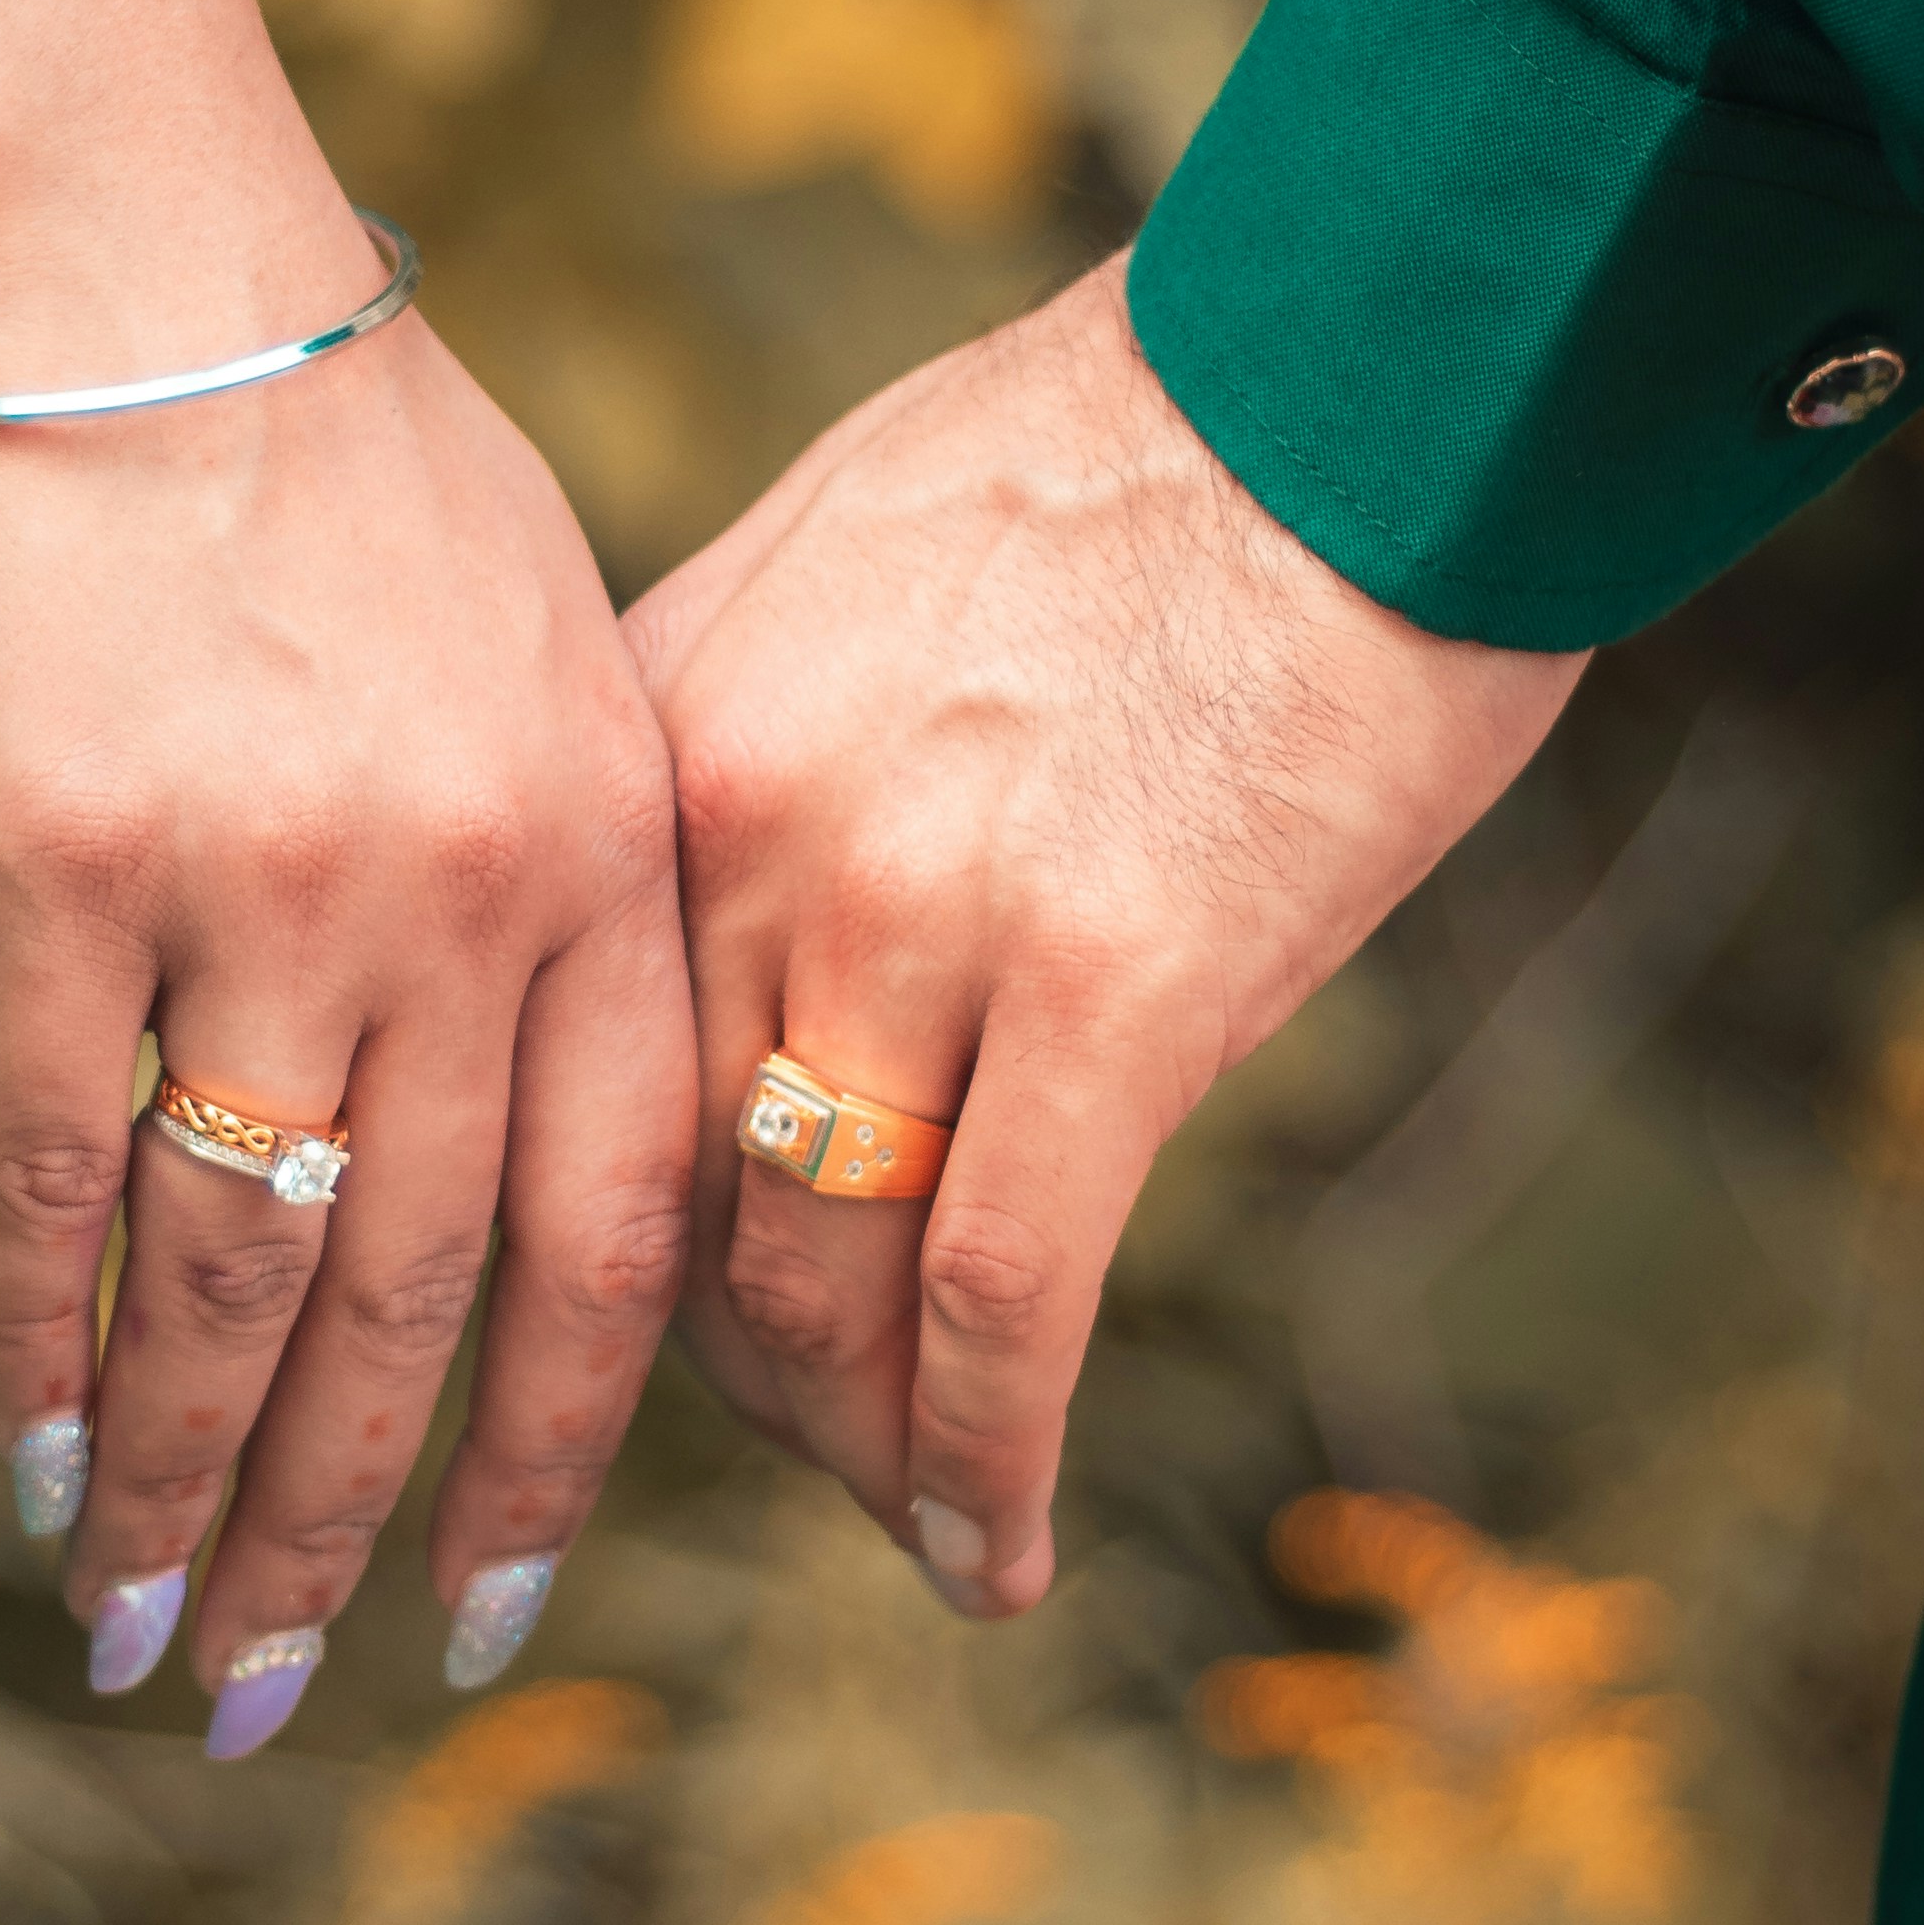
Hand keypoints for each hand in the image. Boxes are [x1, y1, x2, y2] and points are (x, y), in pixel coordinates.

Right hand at [0, 285, 695, 1740]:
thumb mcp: (523, 636)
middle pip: (435, 1292)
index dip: (562, 1442)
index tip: (501, 1604)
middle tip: (291, 1700)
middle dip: (366, 1531)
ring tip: (148, 1640)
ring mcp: (266, 879)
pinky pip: (50, 1162)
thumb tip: (520, 1099)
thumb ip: (549, 867)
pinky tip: (34, 1463)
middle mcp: (465, 888)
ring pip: (248, 1269)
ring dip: (196, 1487)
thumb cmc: (308, 433)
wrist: (107, 238)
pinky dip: (40, 1337)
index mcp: (602, 845)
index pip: (621, 1222)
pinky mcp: (56, 856)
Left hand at [623, 258, 1583, 1611]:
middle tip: (801, 1452)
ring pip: (809, 1286)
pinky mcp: (1116, 993)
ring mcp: (919, 917)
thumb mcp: (846, 569)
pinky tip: (987, 1563)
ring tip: (907, 1516)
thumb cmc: (1141, 458)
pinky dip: (978, 1466)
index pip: (565, 1063)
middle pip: (660, 1202)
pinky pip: (1002, 1300)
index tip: (621, 1332)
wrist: (1358, 361)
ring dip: (850, 1449)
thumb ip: (754, 760)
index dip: (591, 1237)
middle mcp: (745, 838)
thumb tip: (734, 936)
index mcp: (664, 736)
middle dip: (715, 1375)